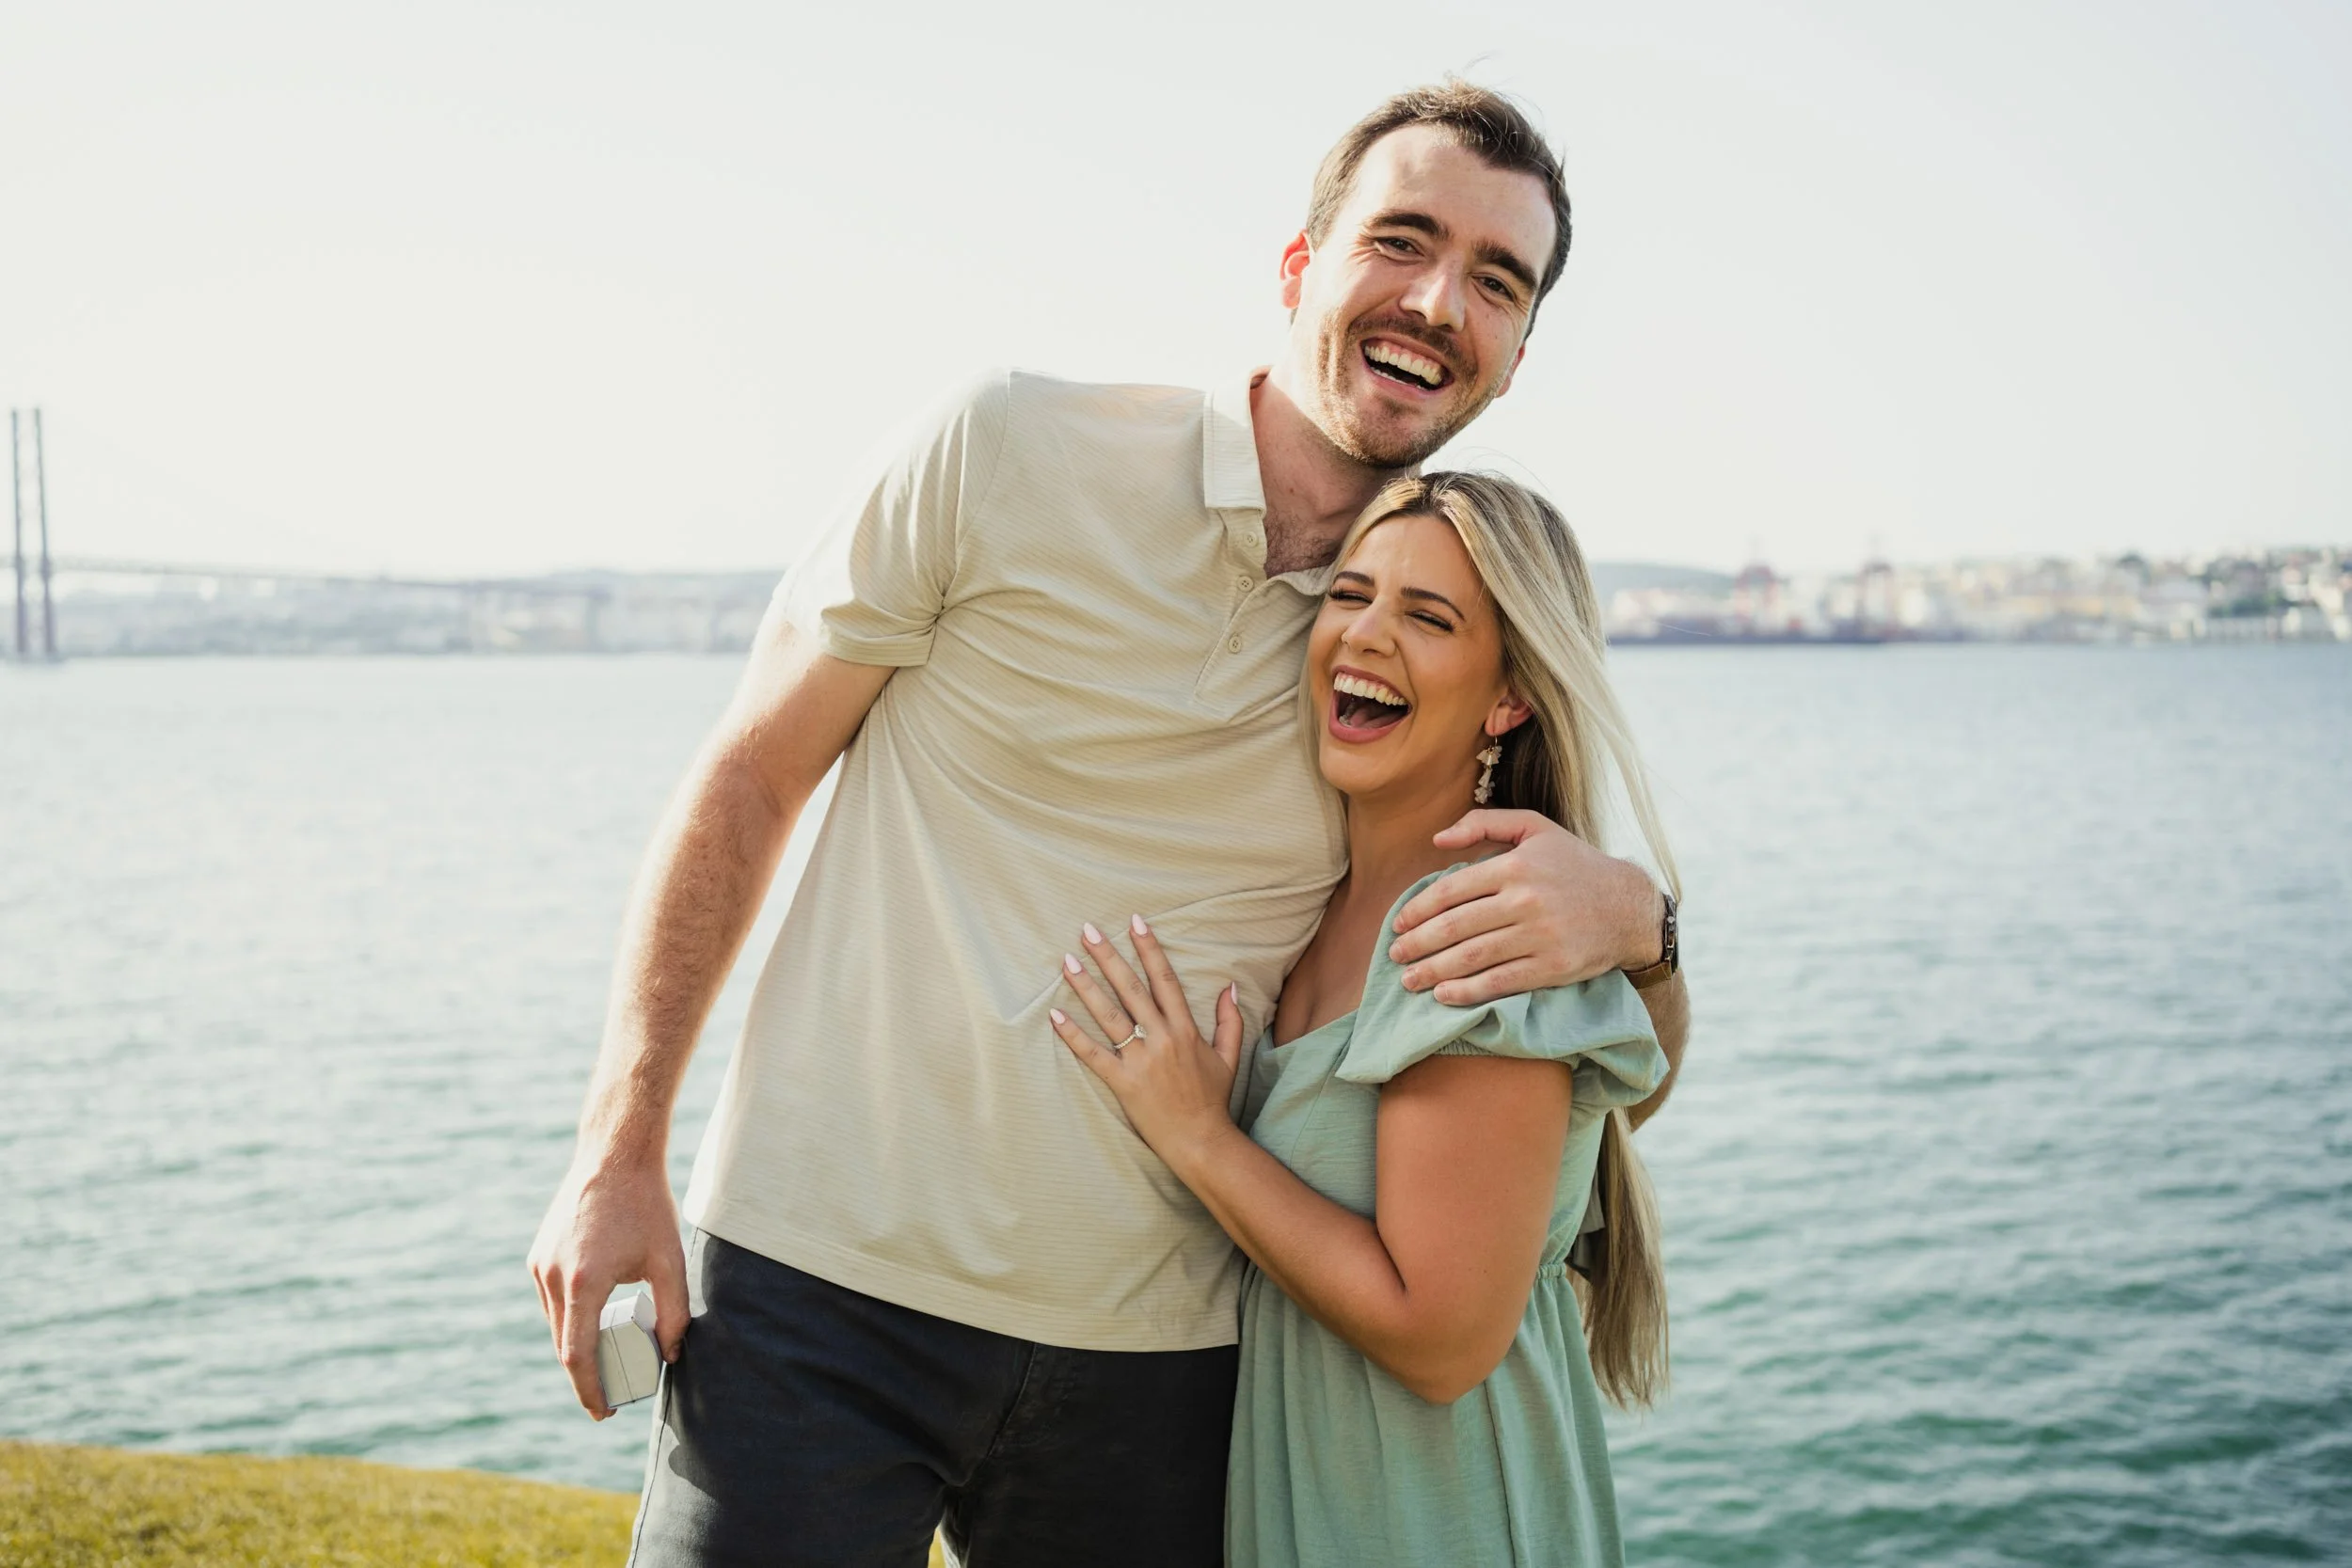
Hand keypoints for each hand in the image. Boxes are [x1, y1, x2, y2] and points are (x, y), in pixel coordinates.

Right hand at [526, 1152, 690, 1418]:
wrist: (614, 1155)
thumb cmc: (646, 1206)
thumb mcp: (669, 1261)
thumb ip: (673, 1312)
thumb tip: (670, 1354)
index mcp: (583, 1283)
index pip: (578, 1357)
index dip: (589, 1392)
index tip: (603, 1414)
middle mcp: (552, 1276)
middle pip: (563, 1345)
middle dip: (586, 1376)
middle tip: (612, 1395)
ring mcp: (540, 1264)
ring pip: (555, 1324)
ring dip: (577, 1347)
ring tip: (608, 1361)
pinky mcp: (538, 1254)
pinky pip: (551, 1301)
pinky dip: (569, 1320)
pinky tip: (591, 1325)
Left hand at [1051, 915, 1243, 1170]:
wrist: (1201, 1141)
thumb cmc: (1212, 1099)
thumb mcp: (1228, 1057)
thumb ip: (1229, 1020)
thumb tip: (1229, 986)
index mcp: (1185, 1030)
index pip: (1165, 979)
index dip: (1150, 949)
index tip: (1135, 922)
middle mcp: (1162, 1039)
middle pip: (1131, 989)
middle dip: (1109, 957)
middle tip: (1088, 930)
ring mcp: (1140, 1060)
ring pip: (1109, 1015)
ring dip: (1086, 987)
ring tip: (1067, 962)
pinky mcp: (1123, 1082)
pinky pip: (1093, 1054)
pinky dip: (1073, 1035)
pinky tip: (1055, 1015)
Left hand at [1387, 809, 1661, 1005]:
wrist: (1629, 905)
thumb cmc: (1574, 865)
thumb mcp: (1535, 829)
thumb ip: (1484, 824)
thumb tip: (1437, 839)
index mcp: (1515, 865)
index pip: (1451, 890)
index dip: (1418, 909)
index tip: (1398, 924)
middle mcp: (1525, 899)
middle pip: (1456, 926)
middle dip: (1418, 944)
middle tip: (1395, 956)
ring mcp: (1540, 935)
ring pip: (1473, 956)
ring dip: (1434, 971)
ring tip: (1409, 980)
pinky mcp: (1553, 967)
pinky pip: (1501, 982)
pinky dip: (1468, 992)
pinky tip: (1444, 995)